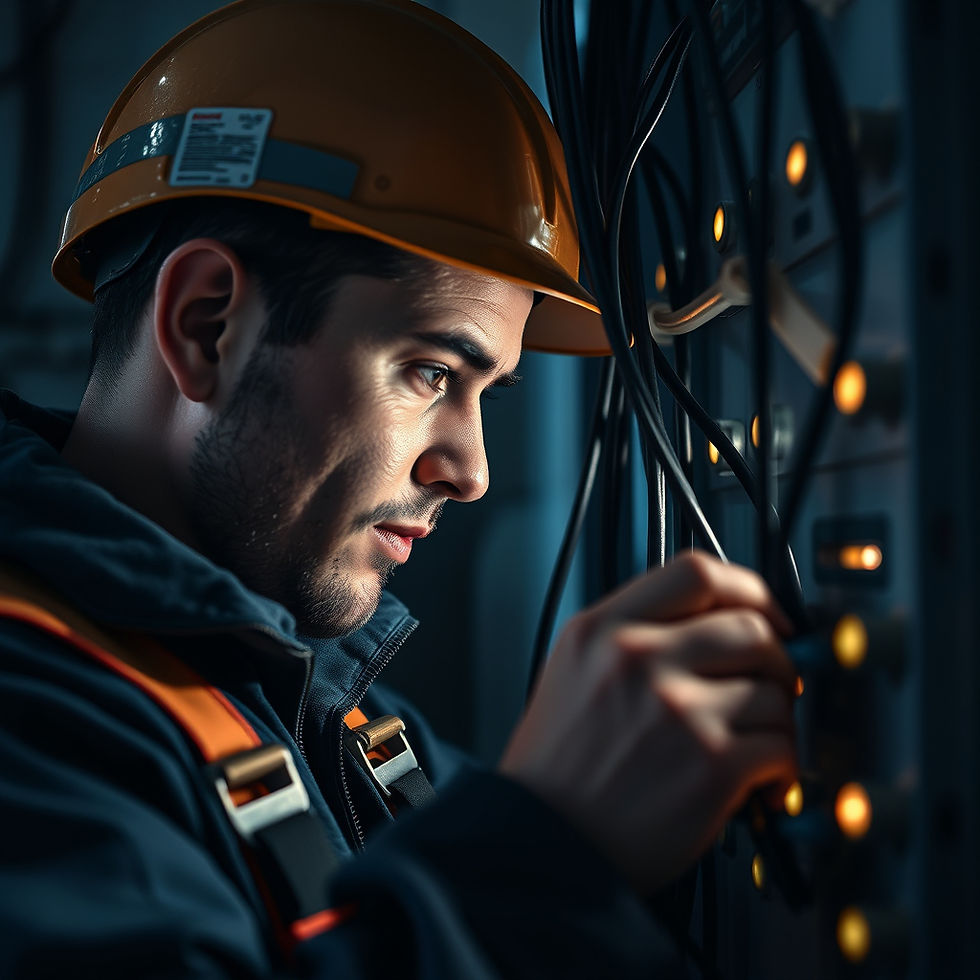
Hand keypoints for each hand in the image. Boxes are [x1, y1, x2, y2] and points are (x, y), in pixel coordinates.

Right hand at [499, 551, 797, 893]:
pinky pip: (782, 747)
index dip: (747, 588)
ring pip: (775, 691)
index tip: (764, 612)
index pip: (695, 572)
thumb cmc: (556, 766)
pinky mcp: (710, 767)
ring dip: (777, 720)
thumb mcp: (573, 670)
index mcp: (602, 630)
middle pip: (750, 627)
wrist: (540, 843)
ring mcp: (677, 710)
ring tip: (750, 742)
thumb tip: (717, 622)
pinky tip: (757, 781)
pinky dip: (782, 767)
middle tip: (771, 684)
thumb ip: (633, 634)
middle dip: (776, 659)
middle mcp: (638, 659)